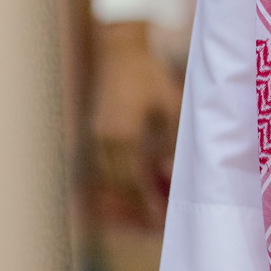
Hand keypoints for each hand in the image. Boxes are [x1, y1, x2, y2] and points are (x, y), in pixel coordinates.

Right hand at [92, 20, 182, 222]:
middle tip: (157, 217)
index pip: (134, 181)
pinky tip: (135, 183)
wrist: (119, 53)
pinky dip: (118, 178)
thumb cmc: (148, 75)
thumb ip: (173, 138)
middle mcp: (105, 141)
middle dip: (138, 203)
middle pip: (120, 185)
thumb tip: (175, 169)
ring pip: (110, 178)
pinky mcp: (94, 133)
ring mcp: (96, 137)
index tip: (160, 218)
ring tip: (150, 204)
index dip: (146, 202)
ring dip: (128, 192)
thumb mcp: (170, 103)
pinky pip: (104, 166)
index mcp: (125, 135)